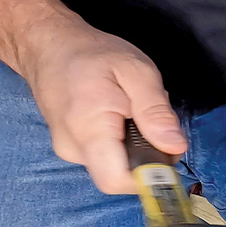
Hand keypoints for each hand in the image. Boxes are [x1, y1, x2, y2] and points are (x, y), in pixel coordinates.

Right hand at [24, 21, 186, 193]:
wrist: (50, 45)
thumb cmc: (93, 54)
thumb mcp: (138, 72)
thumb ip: (156, 112)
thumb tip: (175, 147)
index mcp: (89, 131)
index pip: (117, 180)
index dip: (148, 177)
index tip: (166, 154)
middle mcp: (74, 149)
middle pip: (121, 176)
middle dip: (147, 156)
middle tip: (149, 120)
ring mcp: (70, 152)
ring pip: (116, 166)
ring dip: (136, 148)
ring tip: (132, 112)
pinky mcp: (72, 149)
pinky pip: (107, 158)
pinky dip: (123, 143)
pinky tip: (120, 118)